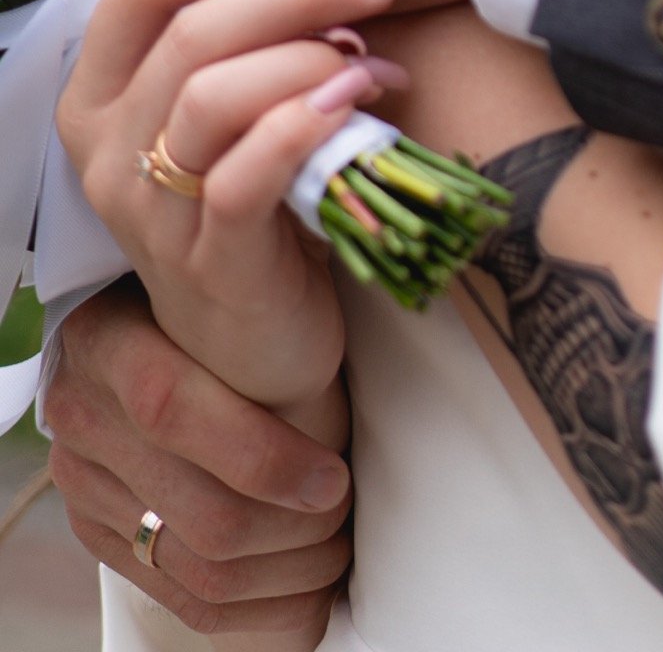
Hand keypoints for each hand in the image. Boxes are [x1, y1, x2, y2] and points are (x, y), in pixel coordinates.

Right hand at [46, 280, 351, 635]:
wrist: (135, 324)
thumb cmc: (207, 297)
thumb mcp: (226, 281)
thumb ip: (260, 304)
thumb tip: (337, 352)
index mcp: (109, 339)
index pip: (175, 414)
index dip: (266, 459)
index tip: (333, 476)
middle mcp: (84, 417)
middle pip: (202, 515)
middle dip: (298, 531)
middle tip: (347, 512)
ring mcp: (85, 485)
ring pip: (199, 570)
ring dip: (288, 574)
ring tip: (337, 549)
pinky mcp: (99, 534)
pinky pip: (183, 603)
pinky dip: (260, 611)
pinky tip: (307, 597)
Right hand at [57, 0, 420, 413]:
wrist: (262, 338)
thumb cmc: (255, 195)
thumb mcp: (231, 102)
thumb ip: (247, 28)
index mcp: (102, 92)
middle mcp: (107, 150)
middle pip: (192, 30)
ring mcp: (149, 213)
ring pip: (212, 95)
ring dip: (312, 57)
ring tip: (376, 59)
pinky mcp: (207, 265)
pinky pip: (242, 178)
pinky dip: (305, 125)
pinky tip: (359, 105)